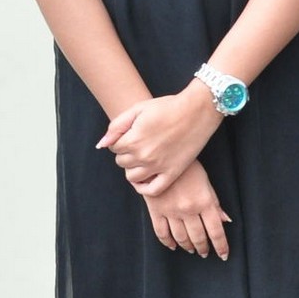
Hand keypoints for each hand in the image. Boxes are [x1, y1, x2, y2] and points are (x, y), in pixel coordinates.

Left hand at [97, 81, 220, 194]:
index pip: (113, 148)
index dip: (119, 140)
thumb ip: (116, 126)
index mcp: (133, 140)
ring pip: (132, 177)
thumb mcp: (138, 109)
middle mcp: (143, 156)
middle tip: (138, 143)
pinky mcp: (172, 173)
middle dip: (126, 153)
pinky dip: (144, 188)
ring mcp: (158, 167)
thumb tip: (102, 145)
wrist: (197, 111)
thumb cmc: (167, 106)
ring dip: (133, 168)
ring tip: (142, 157)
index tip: (130, 134)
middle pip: (121, 162)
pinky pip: (152, 190)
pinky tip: (145, 178)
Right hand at [143, 161, 230, 259]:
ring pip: (180, 237)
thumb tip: (225, 220)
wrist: (161, 156)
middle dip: (203, 248)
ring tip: (191, 249)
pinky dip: (167, 242)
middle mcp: (188, 210)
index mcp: (204, 202)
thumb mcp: (206, 182)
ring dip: (187, 246)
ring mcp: (171, 211)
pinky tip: (173, 246)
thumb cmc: (187, 167)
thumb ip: (215, 203)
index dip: (221, 246)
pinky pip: (161, 232)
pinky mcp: (156, 210)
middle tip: (205, 253)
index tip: (223, 254)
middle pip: (198, 237)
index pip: (216, 231)